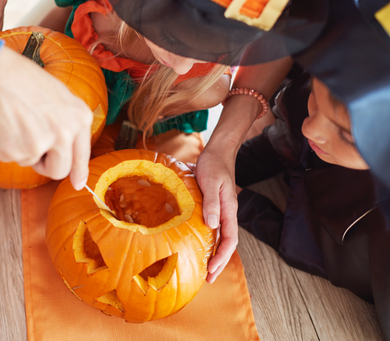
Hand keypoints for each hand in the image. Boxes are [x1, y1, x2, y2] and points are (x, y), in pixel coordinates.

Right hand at [0, 47, 92, 189]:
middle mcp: (64, 133)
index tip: (78, 184)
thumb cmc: (23, 80)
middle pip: (59, 171)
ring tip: (16, 121)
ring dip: (22, 149)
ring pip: (31, 163)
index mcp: (79, 118)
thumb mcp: (60, 97)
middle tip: (34, 144)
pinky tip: (4, 124)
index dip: (79, 173)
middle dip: (46, 164)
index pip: (81, 156)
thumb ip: (70, 125)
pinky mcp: (14, 151)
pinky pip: (10, 158)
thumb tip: (74, 159)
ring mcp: (39, 144)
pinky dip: (4, 146)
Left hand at [195, 143, 238, 283]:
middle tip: (209, 279)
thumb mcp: (210, 182)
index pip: (229, 239)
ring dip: (215, 254)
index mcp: (229, 209)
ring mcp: (222, 210)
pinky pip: (215, 228)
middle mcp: (228, 213)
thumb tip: (212, 225)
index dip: (222, 256)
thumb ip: (212, 203)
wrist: (218, 151)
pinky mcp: (215, 206)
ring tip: (205, 268)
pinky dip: (210, 241)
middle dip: (219, 262)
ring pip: (221, 237)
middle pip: (227, 243)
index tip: (212, 269)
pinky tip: (201, 245)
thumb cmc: (214, 164)